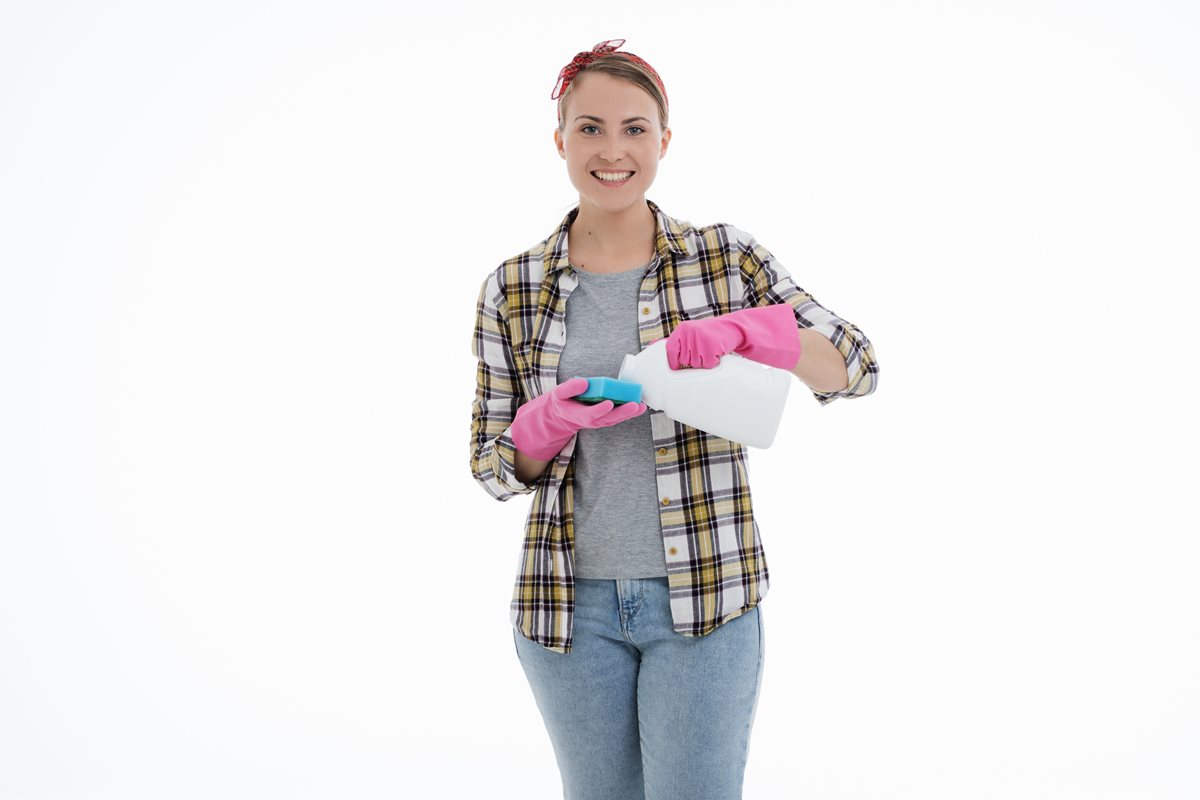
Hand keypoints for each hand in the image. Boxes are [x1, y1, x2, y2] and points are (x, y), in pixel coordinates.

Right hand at [510, 377, 647, 460]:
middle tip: (634, 405)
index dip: (600, 409)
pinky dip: (630, 413)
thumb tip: (584, 382)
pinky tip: (641, 406)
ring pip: (617, 418)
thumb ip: (569, 388)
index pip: (591, 414)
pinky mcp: (607, 418)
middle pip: (609, 418)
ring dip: (630, 413)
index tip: (609, 403)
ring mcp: (601, 421)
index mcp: (579, 415)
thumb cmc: (563, 402)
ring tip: (641, 406)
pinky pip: (620, 417)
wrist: (565, 415)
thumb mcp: (559, 393)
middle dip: (622, 412)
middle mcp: (592, 420)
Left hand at [658, 303, 802, 370]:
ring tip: (712, 351)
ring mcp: (699, 339)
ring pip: (697, 365)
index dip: (675, 363)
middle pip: (685, 362)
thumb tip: (658, 353)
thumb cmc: (710, 337)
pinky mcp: (710, 346)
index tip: (679, 368)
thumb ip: (678, 345)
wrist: (733, 328)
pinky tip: (718, 353)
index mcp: (681, 331)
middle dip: (695, 363)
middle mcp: (687, 333)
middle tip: (704, 352)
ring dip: (705, 363)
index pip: (670, 352)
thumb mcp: (691, 336)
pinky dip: (714, 363)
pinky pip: (708, 365)